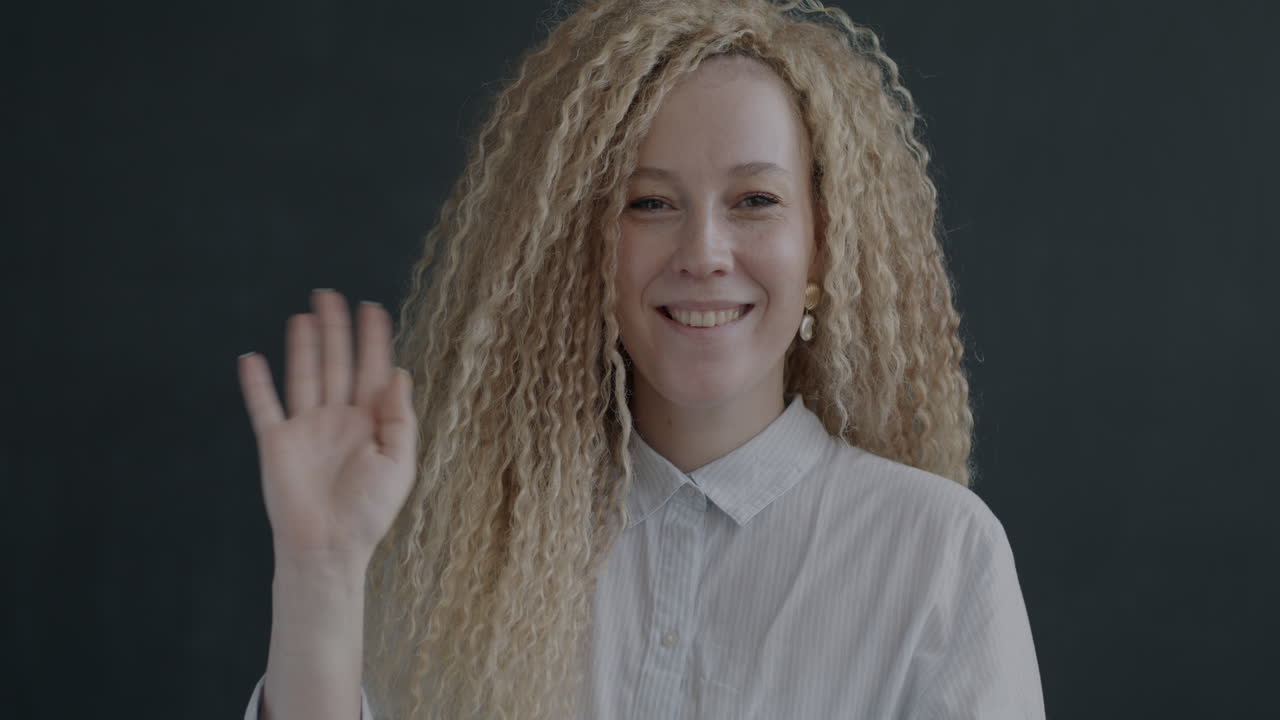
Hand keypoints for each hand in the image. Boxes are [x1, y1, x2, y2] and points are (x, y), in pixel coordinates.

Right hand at [237, 289, 417, 569]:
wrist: (329, 547)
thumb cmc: (369, 512)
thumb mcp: (399, 464)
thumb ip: (399, 418)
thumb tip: (398, 373)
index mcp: (371, 423)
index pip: (372, 371)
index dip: (374, 340)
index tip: (374, 309)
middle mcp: (337, 420)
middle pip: (337, 363)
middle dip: (336, 330)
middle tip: (332, 295)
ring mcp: (306, 429)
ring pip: (305, 375)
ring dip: (303, 345)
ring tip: (305, 315)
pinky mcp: (277, 443)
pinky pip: (264, 407)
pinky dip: (256, 384)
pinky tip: (251, 358)